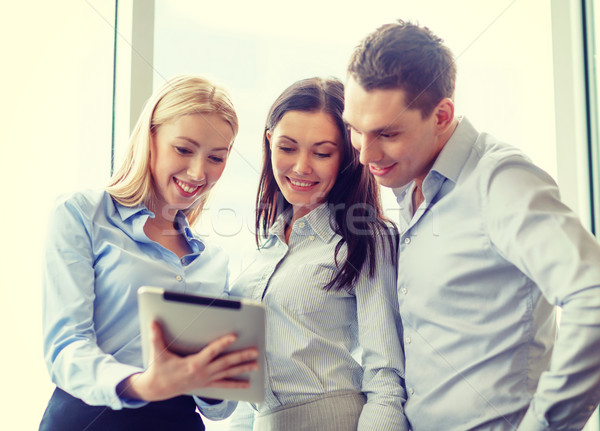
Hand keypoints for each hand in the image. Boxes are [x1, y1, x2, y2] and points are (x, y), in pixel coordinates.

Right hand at [118, 320, 258, 401]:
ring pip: (228, 373)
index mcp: (193, 363)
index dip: (223, 343)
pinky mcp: (206, 384)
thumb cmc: (159, 368)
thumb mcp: (157, 353)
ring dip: (243, 368)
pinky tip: (247, 384)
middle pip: (226, 363)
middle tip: (255, 351)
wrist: (157, 389)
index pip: (212, 351)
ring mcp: (206, 379)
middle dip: (241, 356)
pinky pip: (224, 384)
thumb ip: (156, 336)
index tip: (235, 336)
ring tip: (257, 364)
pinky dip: (236, 384)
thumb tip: (153, 321)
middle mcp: (203, 372)